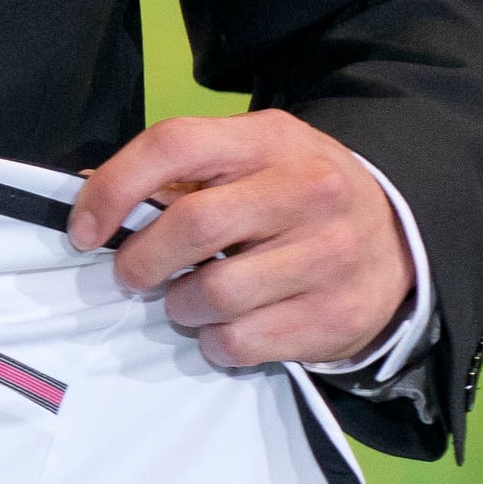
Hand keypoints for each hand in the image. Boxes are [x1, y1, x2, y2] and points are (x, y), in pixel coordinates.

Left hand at [66, 111, 412, 370]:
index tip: (84, 228)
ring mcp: (328, 256)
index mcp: (271, 141)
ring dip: (179, 306)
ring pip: (212, 295)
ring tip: (187, 299)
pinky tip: (225, 326)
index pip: (174, 145)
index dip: (115, 188)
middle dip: (141, 260)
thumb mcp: (251, 158)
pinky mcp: (335, 315)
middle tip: (132, 274)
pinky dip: (215, 342)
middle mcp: (307, 192)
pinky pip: (240, 342)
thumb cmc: (298, 195)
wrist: (398, 236)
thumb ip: (180, 171)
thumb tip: (88, 194)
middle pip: (191, 226)